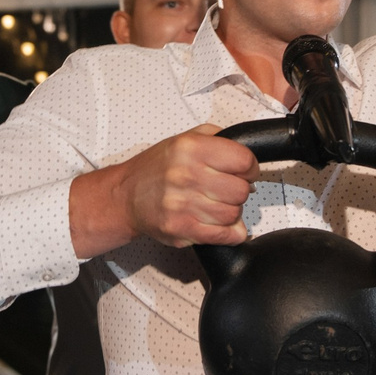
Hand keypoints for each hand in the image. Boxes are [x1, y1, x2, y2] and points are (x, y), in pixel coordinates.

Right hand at [71, 125, 257, 257]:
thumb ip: (217, 139)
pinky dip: (229, 233)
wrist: (126, 195)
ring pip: (233, 215)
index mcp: (191, 148)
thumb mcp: (184, 139)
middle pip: (241, 190)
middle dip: (239, 191)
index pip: (243, 160)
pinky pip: (223, 235)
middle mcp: (186, 174)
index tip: (245, 172)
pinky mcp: (181, 228)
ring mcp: (183, 204)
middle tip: (227, 190)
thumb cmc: (155, 169)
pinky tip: (220, 225)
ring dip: (230, 212)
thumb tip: (247, 154)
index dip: (250, 168)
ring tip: (215, 205)